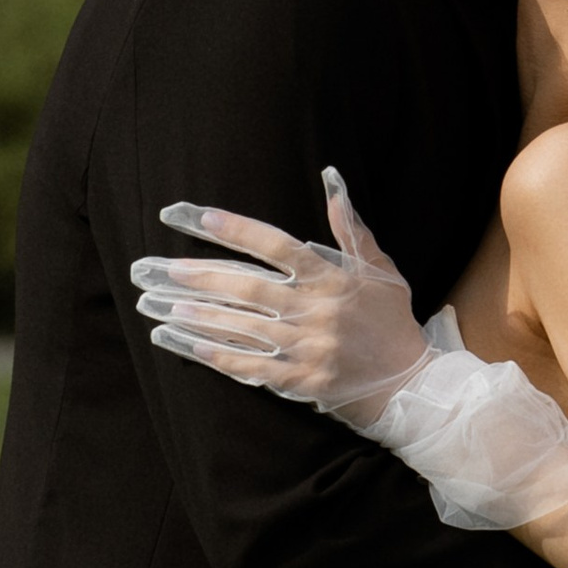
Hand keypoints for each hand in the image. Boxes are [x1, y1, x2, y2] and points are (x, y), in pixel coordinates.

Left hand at [132, 169, 434, 425]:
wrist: (410, 386)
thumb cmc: (392, 324)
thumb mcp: (380, 271)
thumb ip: (351, 229)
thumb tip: (333, 180)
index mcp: (331, 279)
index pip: (277, 246)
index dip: (238, 230)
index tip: (201, 218)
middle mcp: (316, 311)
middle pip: (248, 288)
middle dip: (200, 276)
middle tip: (160, 268)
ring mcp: (307, 348)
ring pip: (242, 327)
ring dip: (197, 315)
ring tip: (157, 305)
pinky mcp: (301, 380)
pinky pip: (251, 366)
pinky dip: (218, 355)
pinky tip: (186, 343)